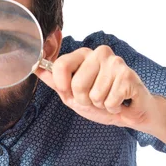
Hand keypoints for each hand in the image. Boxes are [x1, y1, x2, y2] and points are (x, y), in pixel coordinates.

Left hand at [35, 45, 159, 129]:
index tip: (72, 92)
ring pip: (94, 95)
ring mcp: (115, 62)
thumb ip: (54, 81)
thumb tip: (34, 67)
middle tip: (95, 98)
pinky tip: (120, 101)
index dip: (63, 85)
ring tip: (109, 99)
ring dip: (101, 104)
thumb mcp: (72, 94)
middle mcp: (99, 53)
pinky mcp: (128, 75)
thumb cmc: (101, 101)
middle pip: (76, 84)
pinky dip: (113, 107)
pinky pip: (109, 101)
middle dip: (84, 100)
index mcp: (83, 54)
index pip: (60, 65)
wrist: (130, 112)